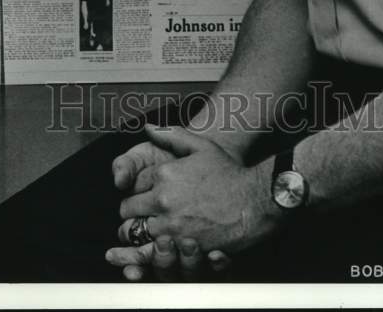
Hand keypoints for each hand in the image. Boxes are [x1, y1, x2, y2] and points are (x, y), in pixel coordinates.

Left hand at [109, 139, 231, 281]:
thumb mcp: (201, 146)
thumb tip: (148, 128)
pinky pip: (155, 254)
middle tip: (144, 219)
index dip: (135, 197)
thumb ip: (171, 135)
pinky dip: (155, 252)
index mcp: (163, 175)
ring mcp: (172, 225)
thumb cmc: (229, 173)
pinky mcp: (183, 247)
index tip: (144, 201)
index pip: (130, 191)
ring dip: (142, 235)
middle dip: (133, 217)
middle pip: (127, 215)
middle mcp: (162, 200)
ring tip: (153, 234)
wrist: (255, 201)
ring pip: (137, 236)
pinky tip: (164, 247)